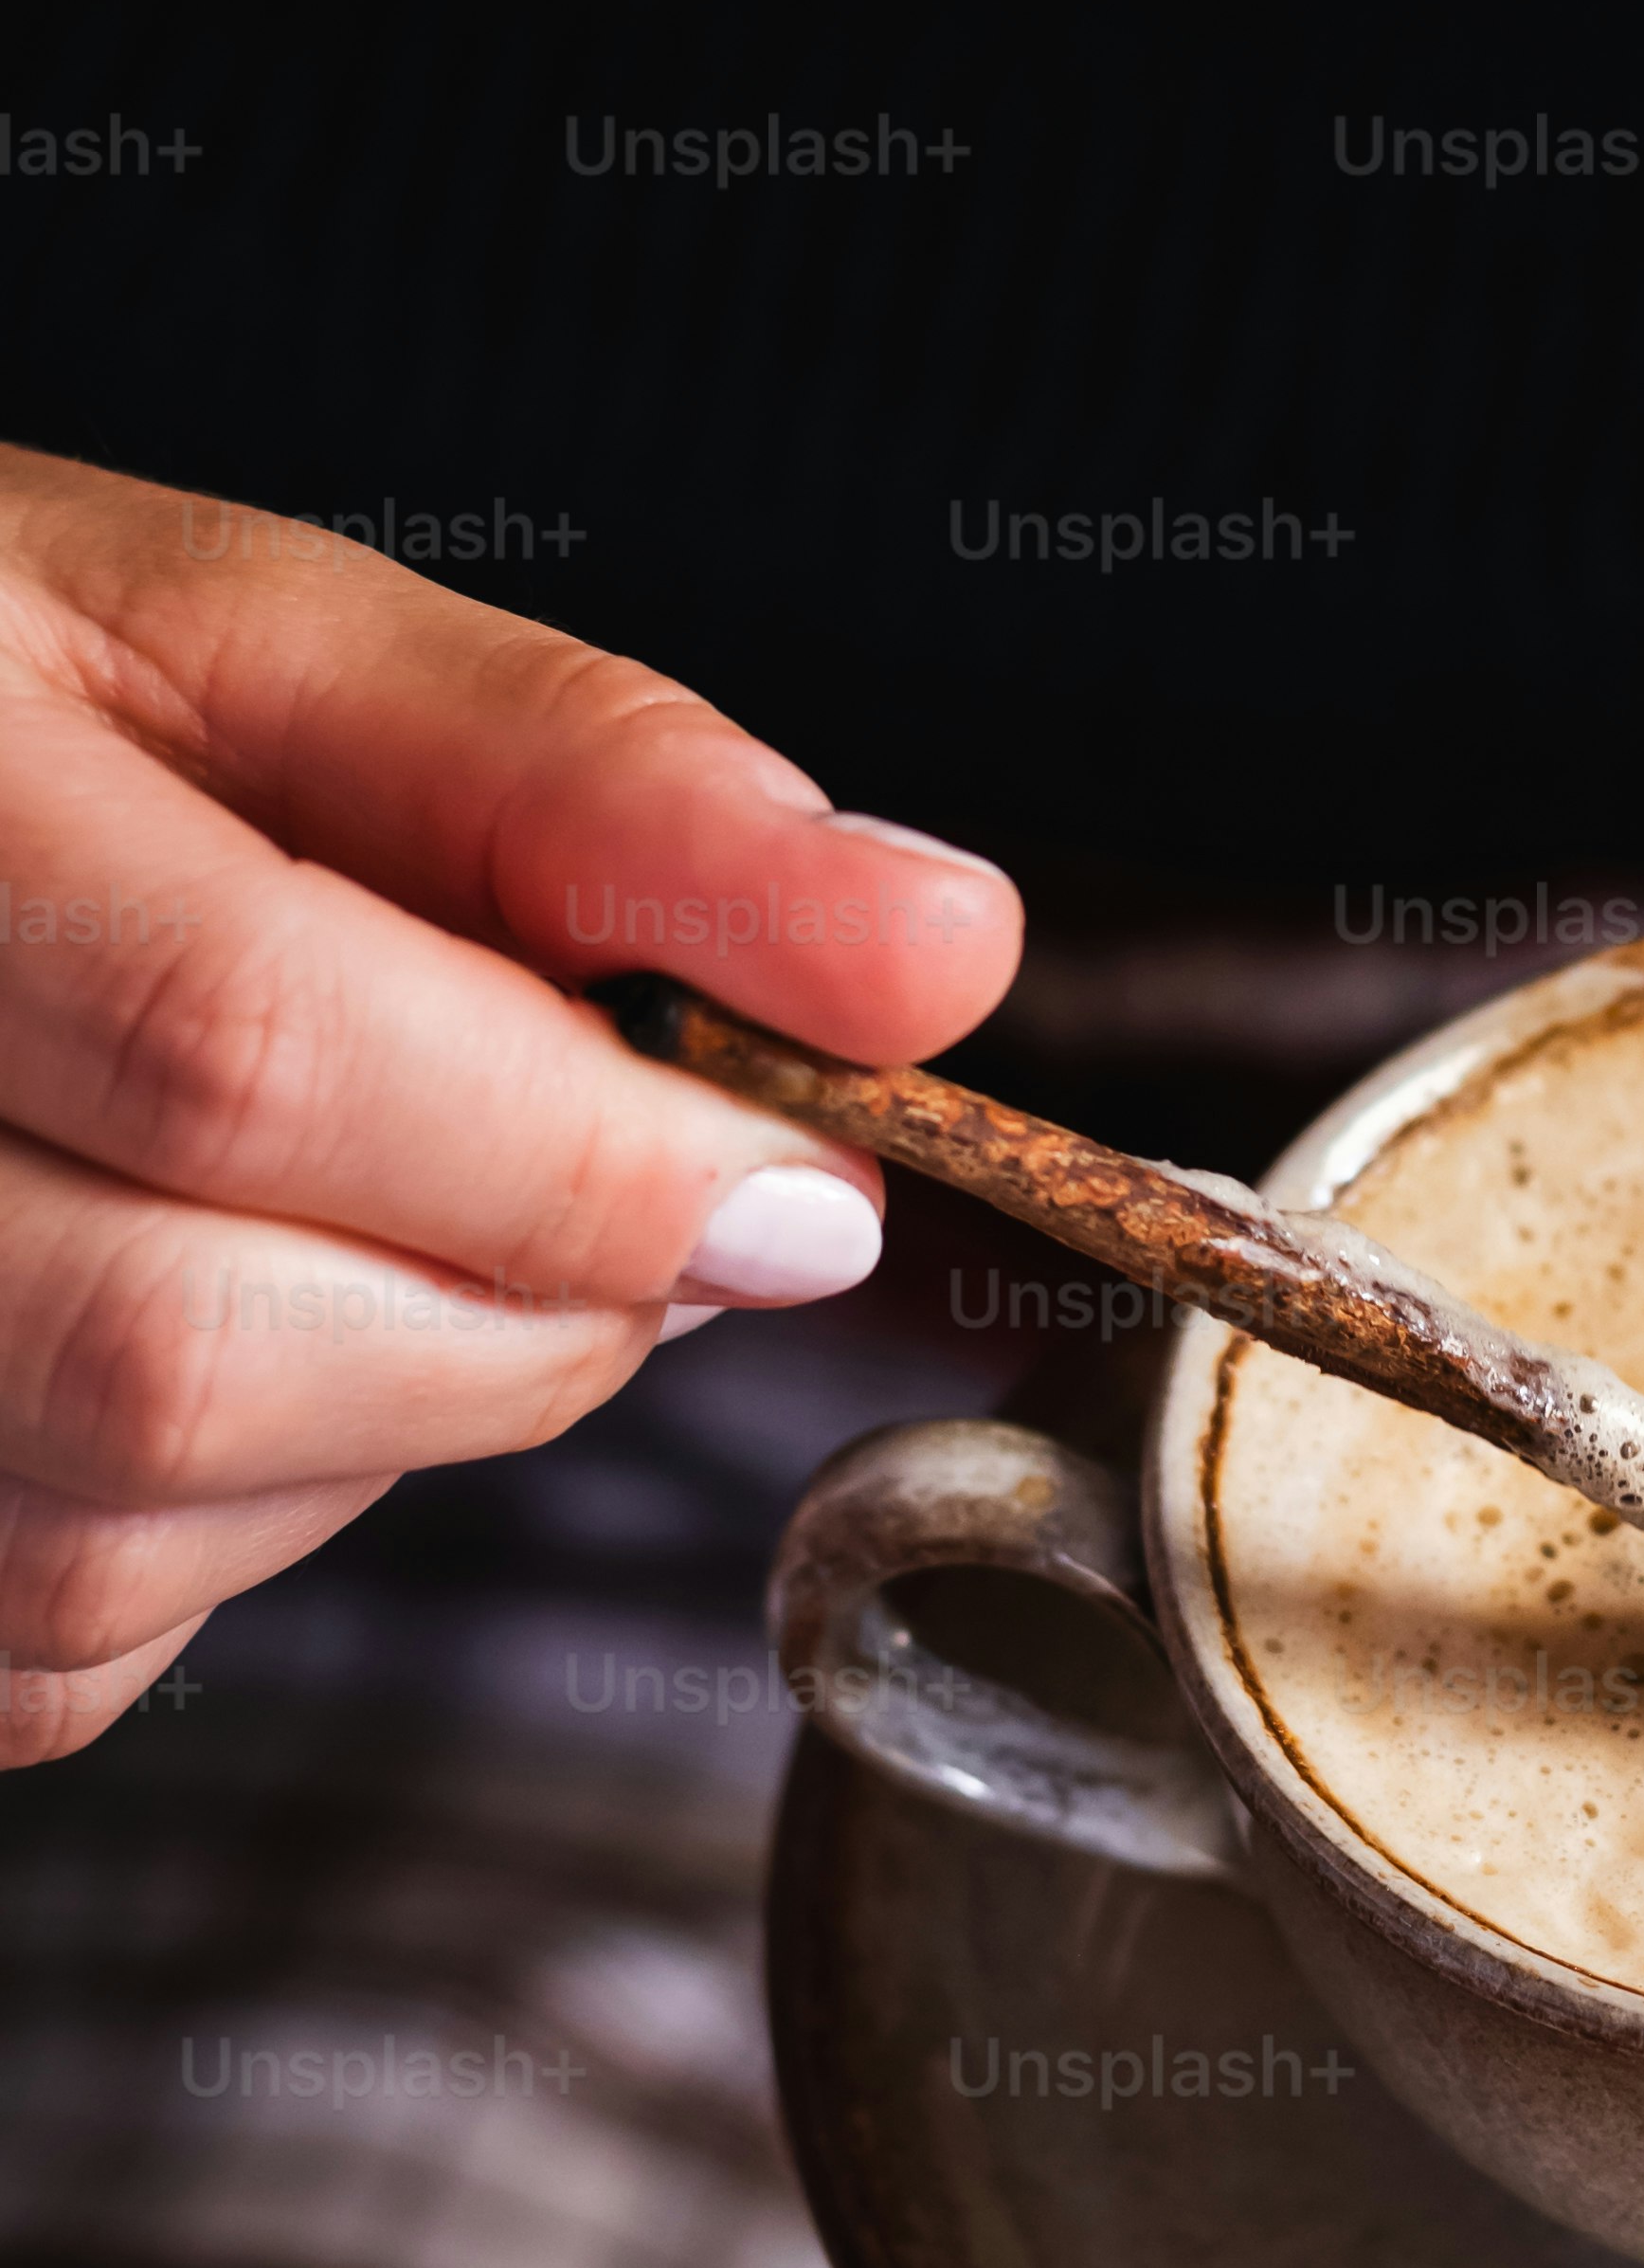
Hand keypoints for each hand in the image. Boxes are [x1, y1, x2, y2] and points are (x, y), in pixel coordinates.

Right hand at [0, 445, 1019, 1764]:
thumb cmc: (12, 698)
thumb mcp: (271, 638)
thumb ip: (601, 785)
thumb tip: (929, 955)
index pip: (249, 1051)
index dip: (577, 1156)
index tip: (794, 1182)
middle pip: (183, 1347)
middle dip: (515, 1309)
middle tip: (632, 1201)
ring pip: (129, 1520)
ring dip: (386, 1414)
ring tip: (400, 1214)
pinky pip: (57, 1629)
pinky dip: (239, 1519)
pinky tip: (248, 1318)